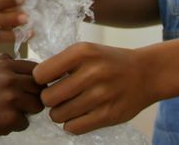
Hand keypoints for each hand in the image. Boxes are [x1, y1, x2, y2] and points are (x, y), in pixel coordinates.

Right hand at [0, 53, 44, 141]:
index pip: (36, 70)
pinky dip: (15, 125)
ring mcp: (12, 100)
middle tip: (19, 103)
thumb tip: (18, 60)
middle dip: (33, 96)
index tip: (27, 88)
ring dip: (26, 111)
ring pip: (36, 106)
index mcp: (4, 65)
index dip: (34, 80)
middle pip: (40, 88)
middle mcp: (10, 80)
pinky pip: (25, 123)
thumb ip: (0, 61)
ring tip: (8, 112)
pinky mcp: (11, 119)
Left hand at [34, 42, 156, 134]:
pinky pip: (74, 128)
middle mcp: (92, 73)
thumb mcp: (85, 51)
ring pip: (58, 115)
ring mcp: (102, 95)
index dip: (40, 80)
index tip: (48, 81)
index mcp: (82, 52)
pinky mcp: (109, 115)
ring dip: (59, 113)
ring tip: (68, 105)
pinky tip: (78, 115)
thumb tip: (32, 82)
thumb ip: (60, 63)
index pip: (41, 74)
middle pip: (48, 98)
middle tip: (57, 96)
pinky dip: (71, 124)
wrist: (146, 73)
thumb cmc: (108, 62)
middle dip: (48, 99)